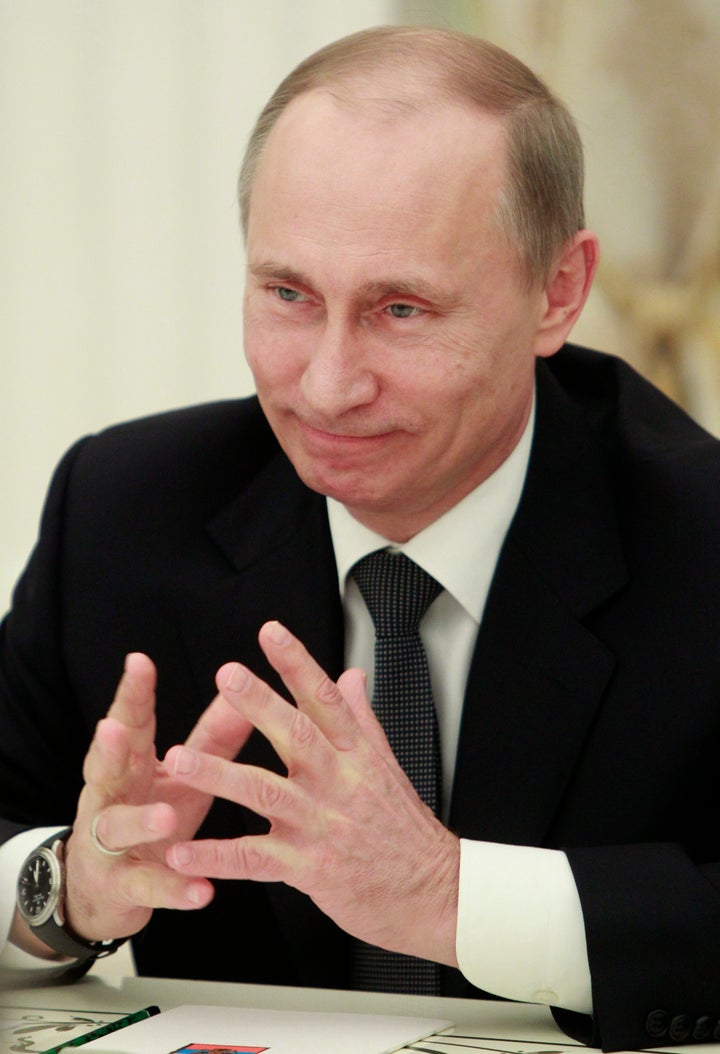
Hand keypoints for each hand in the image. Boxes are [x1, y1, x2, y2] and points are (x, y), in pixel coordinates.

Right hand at [62, 652, 253, 944]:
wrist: (106, 890)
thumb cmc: (152, 815)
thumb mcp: (182, 776)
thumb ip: (212, 737)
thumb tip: (245, 688)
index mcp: (129, 765)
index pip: (129, 724)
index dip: (132, 695)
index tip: (138, 661)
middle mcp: (110, 799)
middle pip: (104, 769)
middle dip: (108, 749)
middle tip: (114, 728)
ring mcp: (109, 846)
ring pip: (117, 829)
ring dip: (141, 822)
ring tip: (165, 817)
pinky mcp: (122, 888)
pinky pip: (148, 888)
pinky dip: (174, 889)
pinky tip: (202, 891)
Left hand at [163, 621, 459, 965]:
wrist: (433, 891)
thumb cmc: (405, 829)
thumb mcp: (389, 764)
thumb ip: (362, 716)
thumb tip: (351, 675)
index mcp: (357, 754)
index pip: (327, 698)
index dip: (298, 663)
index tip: (271, 632)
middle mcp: (339, 782)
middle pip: (297, 734)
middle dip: (259, 703)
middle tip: (228, 675)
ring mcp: (322, 824)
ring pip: (265, 792)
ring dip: (218, 775)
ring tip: (179, 760)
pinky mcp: (308, 867)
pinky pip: (253, 859)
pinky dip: (214, 856)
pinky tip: (180, 850)